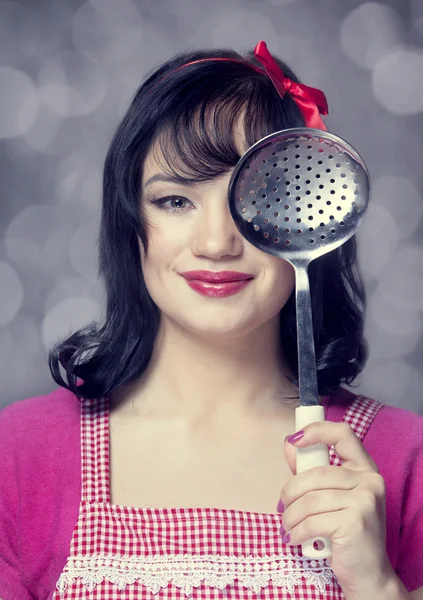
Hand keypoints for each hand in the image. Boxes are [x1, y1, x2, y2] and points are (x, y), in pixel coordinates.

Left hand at [279, 421, 394, 596]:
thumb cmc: (346, 530)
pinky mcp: (355, 523)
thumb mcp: (331, 497)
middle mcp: (370, 481)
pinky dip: (297, 531)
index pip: (343, 434)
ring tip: (287, 526)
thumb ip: (311, 471)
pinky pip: (313, 521)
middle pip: (316, 473)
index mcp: (365, 468)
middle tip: (281, 506)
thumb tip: (289, 444)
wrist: (368, 572)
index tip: (295, 440)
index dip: (317, 431)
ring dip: (290, 515)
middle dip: (290, 491)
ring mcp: (365, 501)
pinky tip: (294, 538)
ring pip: (310, 499)